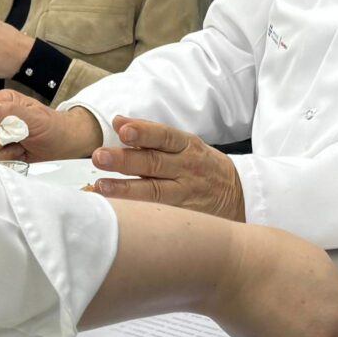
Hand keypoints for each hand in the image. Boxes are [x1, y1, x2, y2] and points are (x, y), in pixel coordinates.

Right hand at [0, 90, 99, 162]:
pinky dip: (4, 161)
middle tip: (15, 138)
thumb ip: (10, 112)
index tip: (0, 126)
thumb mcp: (35, 117)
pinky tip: (18, 156)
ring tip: (20, 147)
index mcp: (0, 103)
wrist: (65, 147)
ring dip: (1, 152)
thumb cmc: (53, 127)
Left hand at [90, 118, 246, 219]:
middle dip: (125, 159)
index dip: (143, 132)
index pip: (165, 136)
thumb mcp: (186, 146)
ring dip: (125, 188)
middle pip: (154, 163)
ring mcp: (185, 193)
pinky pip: (159, 212)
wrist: (238, 194)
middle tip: (99, 156)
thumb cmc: (202, 166)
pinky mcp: (183, 214)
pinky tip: (119, 210)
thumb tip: (119, 122)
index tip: (121, 128)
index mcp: (188, 146)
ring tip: (100, 186)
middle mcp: (187, 168)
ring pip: (154, 191)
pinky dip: (138, 210)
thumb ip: (154, 137)